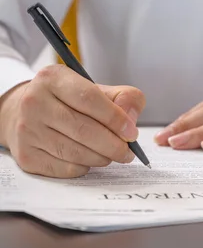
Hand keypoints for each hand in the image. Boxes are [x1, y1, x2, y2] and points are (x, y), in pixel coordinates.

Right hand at [0, 65, 145, 177]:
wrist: (27, 113)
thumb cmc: (71, 101)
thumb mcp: (98, 89)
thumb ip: (124, 97)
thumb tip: (130, 120)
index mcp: (54, 78)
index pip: (89, 99)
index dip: (115, 118)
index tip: (131, 132)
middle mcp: (34, 102)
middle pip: (83, 130)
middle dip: (113, 145)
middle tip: (128, 152)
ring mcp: (27, 130)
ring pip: (75, 153)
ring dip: (101, 158)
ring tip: (112, 154)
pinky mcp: (26, 155)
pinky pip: (65, 168)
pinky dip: (85, 167)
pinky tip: (89, 158)